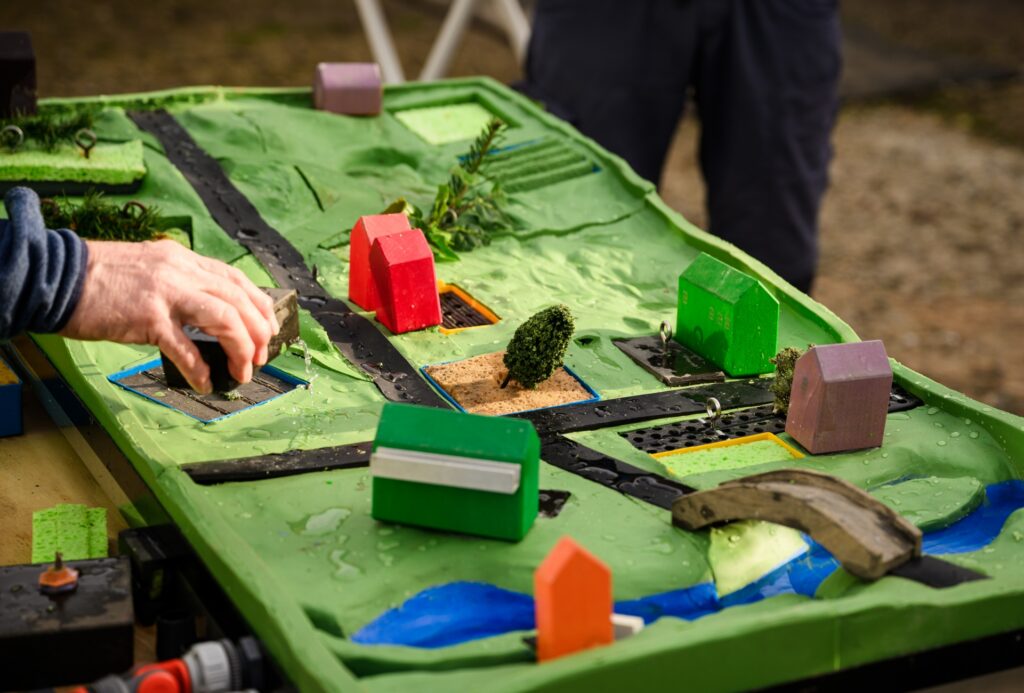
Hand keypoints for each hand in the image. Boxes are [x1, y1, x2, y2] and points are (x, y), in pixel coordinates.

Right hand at [61, 239, 279, 393]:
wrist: (57, 277)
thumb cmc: (101, 279)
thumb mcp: (150, 268)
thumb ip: (180, 283)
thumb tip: (208, 313)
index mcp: (183, 259)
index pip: (236, 279)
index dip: (260, 306)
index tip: (268, 329)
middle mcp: (180, 271)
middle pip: (238, 300)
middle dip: (258, 332)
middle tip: (261, 357)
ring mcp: (165, 293)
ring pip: (224, 319)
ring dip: (240, 349)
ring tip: (242, 372)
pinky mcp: (147, 317)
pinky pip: (185, 348)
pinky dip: (200, 369)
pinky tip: (205, 384)